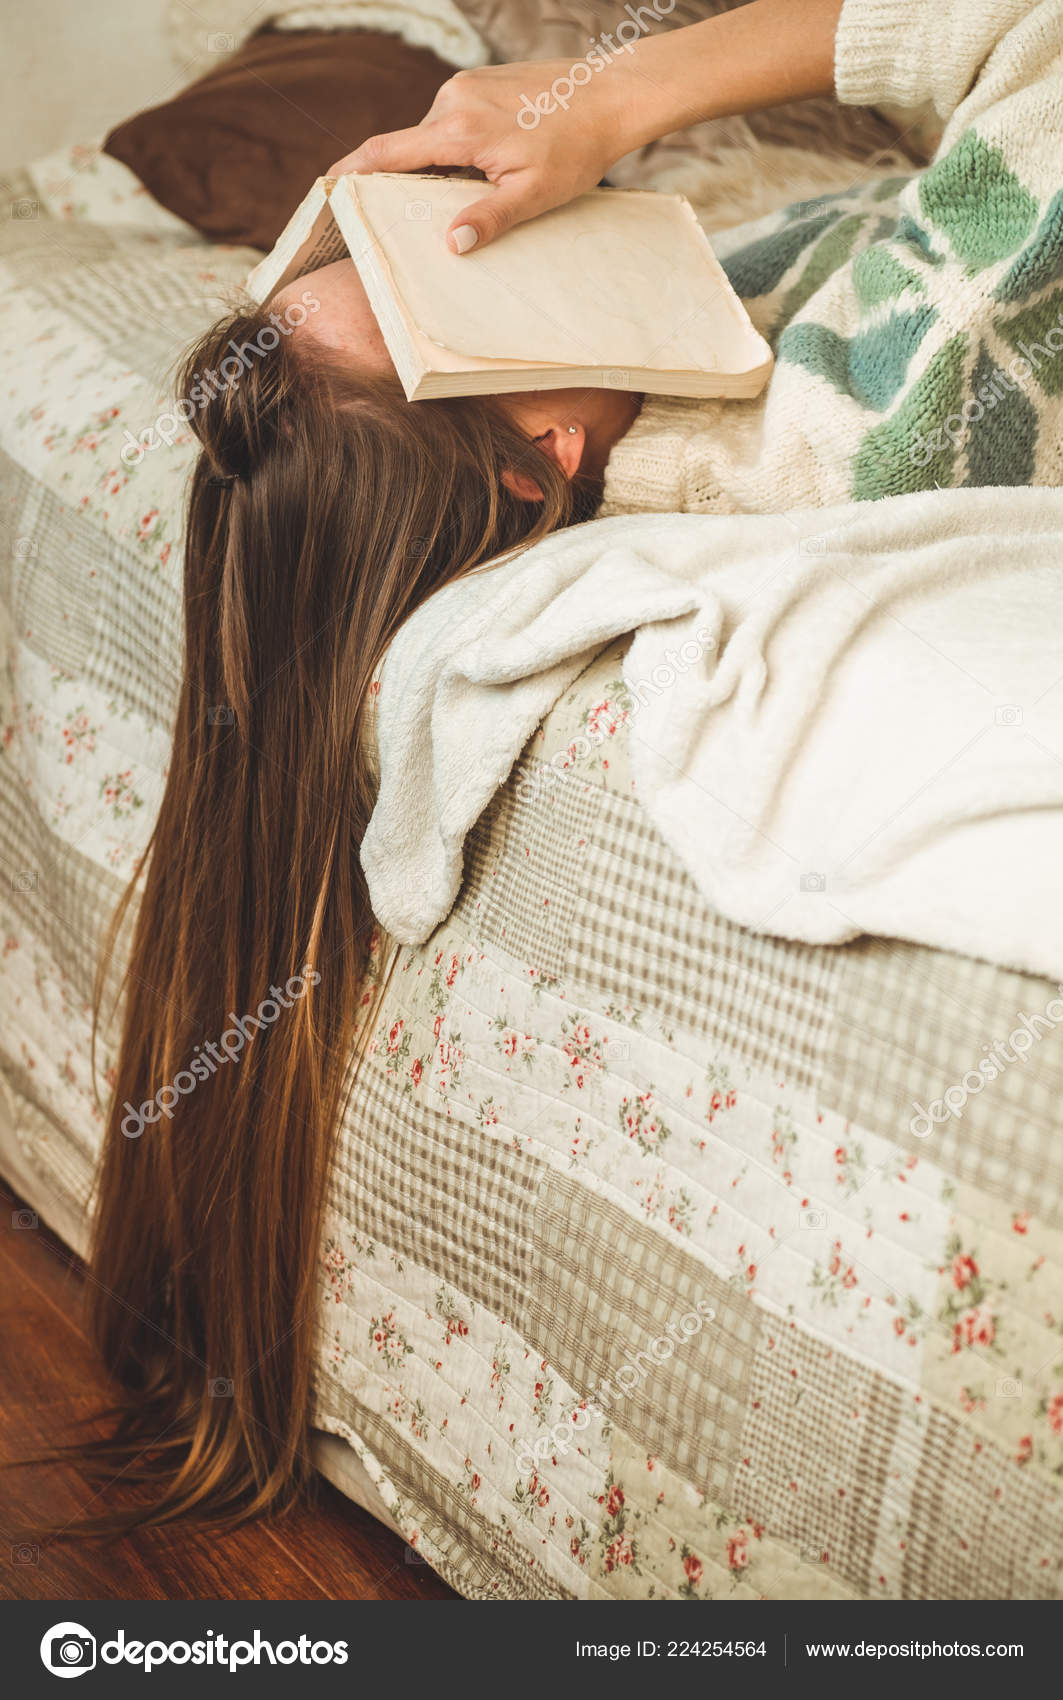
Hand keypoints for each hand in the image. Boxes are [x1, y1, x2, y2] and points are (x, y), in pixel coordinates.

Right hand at [329, 61, 640, 254]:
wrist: (610, 96)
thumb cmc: (576, 147)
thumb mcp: (532, 195)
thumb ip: (488, 219)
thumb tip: (450, 245)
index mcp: (458, 128)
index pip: (385, 153)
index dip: (349, 174)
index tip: (324, 190)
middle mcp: (453, 99)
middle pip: (409, 148)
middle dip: (406, 182)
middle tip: (415, 216)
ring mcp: (466, 85)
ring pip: (433, 135)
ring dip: (441, 165)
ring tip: (479, 188)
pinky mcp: (480, 81)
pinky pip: (453, 119)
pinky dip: (457, 146)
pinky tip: (491, 163)